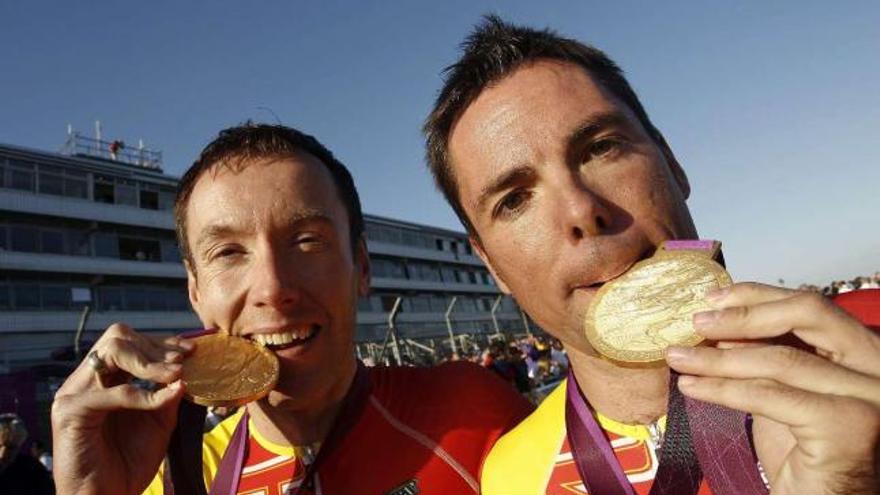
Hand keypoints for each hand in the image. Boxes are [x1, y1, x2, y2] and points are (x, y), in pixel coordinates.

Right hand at [51, 323, 193, 494]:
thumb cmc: (129, 463)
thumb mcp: (159, 422)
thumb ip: (168, 394)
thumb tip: (184, 369)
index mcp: (104, 380)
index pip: (129, 342)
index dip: (161, 342)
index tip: (191, 350)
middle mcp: (85, 381)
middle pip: (117, 337)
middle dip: (155, 347)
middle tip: (182, 362)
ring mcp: (73, 393)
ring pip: (110, 352)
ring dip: (149, 362)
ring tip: (174, 375)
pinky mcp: (69, 412)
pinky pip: (111, 393)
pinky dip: (141, 395)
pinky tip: (159, 402)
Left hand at [665, 282, 879, 494]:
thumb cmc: (805, 456)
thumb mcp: (784, 393)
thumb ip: (767, 357)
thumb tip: (720, 325)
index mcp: (866, 354)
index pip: (812, 307)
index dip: (760, 296)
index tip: (714, 298)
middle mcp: (879, 369)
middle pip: (806, 316)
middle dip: (742, 315)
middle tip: (695, 321)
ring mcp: (870, 396)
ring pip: (780, 360)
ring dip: (717, 358)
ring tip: (678, 358)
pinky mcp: (847, 423)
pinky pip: (769, 395)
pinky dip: (723, 389)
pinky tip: (692, 387)